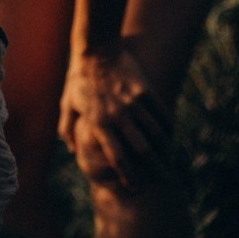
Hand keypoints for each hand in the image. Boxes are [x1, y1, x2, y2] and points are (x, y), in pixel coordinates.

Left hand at [58, 45, 173, 188]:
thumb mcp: (67, 104)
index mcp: (97, 121)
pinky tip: (171, 139)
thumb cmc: (78, 80)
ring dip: (166, 151)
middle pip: (141, 149)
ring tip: (170, 163)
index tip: (135, 188)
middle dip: (153, 168)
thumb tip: (73, 151)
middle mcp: (117, 114)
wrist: (95, 50)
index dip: (127, 174)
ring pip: (155, 134)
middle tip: (163, 181)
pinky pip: (161, 115)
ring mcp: (133, 102)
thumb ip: (68, 128)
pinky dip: (168, 130)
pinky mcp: (145, 91)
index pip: (116, 156)